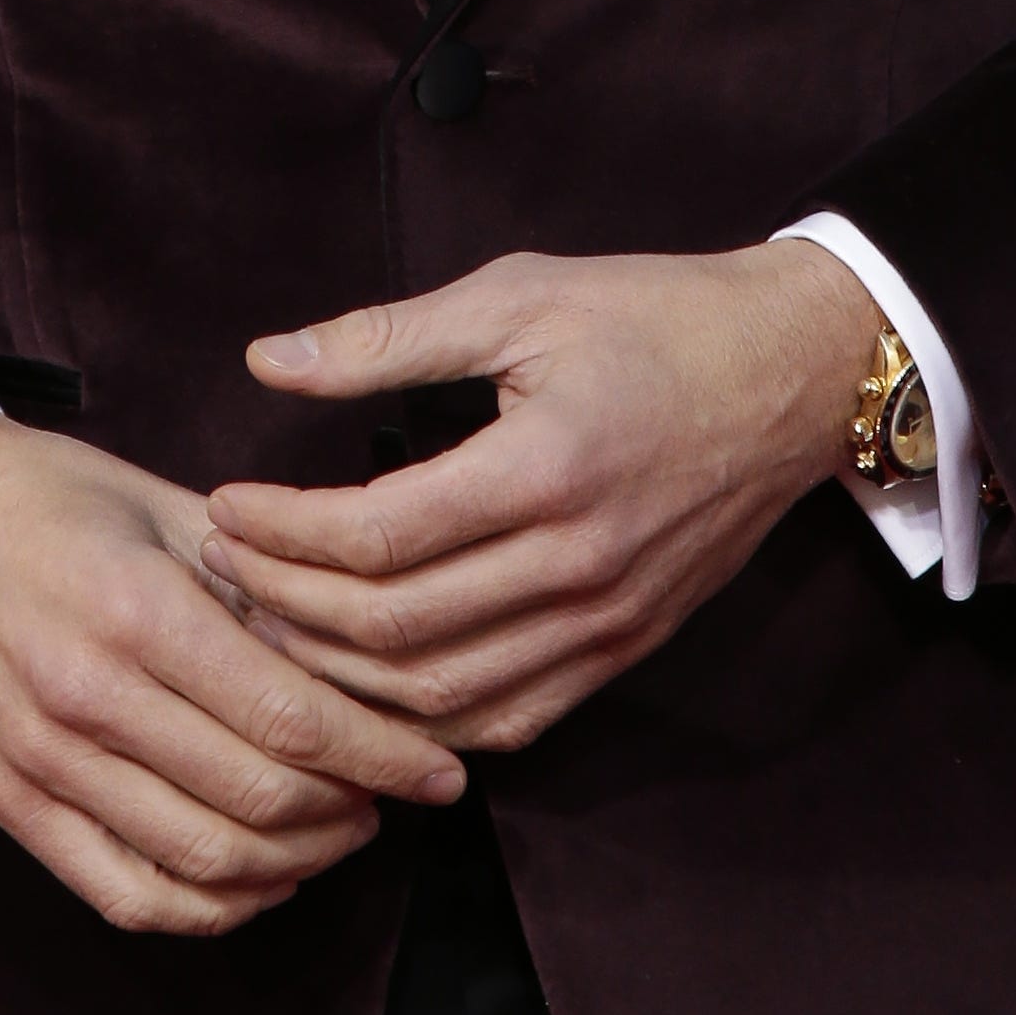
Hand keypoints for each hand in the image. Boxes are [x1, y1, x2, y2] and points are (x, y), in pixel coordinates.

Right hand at [0, 402, 466, 933]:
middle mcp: (86, 695)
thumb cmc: (53, 496)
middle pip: (258, 795)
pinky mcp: (13, 806)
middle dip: (353, 807)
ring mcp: (42, 762)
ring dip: (296, 860)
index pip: (289, 715)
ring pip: (203, 860)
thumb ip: (262, 581)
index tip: (439, 766)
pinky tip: (259, 873)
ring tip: (341, 827)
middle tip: (399, 791)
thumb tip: (364, 656)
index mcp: (135, 608)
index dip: (382, 754)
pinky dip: (212, 905)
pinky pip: (129, 895)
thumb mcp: (168, 504)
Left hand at [201, 243, 876, 752]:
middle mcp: (577, 564)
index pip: (376, 538)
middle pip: (393, 630)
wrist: (792, 369)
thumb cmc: (653, 315)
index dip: (281, 534)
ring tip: (273, 626)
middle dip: (287, 608)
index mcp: (545, 466)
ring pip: (442, 697)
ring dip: (341, 676)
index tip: (223, 508)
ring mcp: (606, 621)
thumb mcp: (519, 295)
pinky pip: (508, 717)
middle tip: (224, 570)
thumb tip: (269, 360)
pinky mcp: (625, 648)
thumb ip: (387, 336)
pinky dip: (426, 719)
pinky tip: (369, 683)